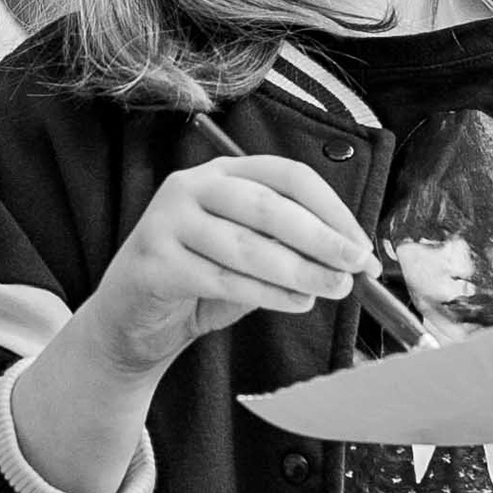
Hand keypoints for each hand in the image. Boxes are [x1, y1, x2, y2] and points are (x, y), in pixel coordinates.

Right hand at [69, 156, 376, 378]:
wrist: (131, 320)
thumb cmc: (198, 279)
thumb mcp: (248, 254)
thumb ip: (288, 248)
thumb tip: (347, 259)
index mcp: (222, 172)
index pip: (288, 176)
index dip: (332, 209)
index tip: (361, 245)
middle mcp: (191, 186)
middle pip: (267, 206)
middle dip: (320, 238)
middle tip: (354, 265)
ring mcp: (166, 221)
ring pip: (246, 245)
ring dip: (298, 270)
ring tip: (331, 289)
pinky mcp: (154, 262)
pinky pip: (221, 278)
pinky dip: (266, 294)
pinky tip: (296, 303)